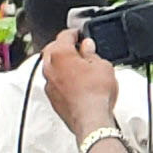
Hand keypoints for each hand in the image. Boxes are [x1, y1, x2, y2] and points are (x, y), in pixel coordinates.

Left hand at [38, 21, 120, 135]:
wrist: (91, 120)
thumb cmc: (95, 94)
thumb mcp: (102, 65)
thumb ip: (92, 53)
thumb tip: (87, 47)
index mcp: (60, 53)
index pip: (64, 35)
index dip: (75, 33)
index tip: (80, 34)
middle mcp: (50, 68)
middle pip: (53, 50)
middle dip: (64, 47)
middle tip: (78, 48)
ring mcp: (49, 84)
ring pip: (52, 67)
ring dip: (62, 64)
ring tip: (79, 66)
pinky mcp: (52, 98)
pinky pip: (55, 82)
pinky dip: (63, 79)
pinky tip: (76, 82)